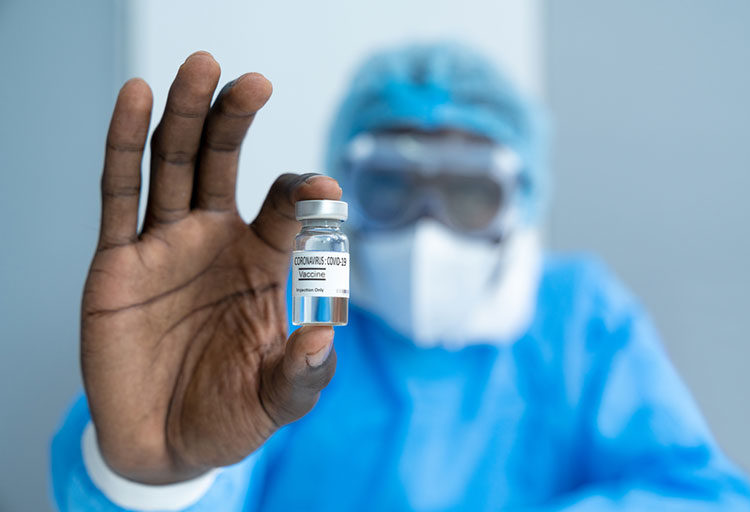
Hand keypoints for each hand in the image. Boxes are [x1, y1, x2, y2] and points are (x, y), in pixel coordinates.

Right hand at [81, 51, 340, 483]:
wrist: (163, 446)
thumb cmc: (228, 415)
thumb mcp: (277, 400)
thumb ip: (303, 373)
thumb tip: (324, 335)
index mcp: (263, 263)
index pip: (286, 209)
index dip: (304, 195)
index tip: (322, 191)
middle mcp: (215, 242)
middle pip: (224, 164)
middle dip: (235, 120)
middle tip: (253, 82)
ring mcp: (166, 246)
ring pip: (173, 165)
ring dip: (184, 115)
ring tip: (200, 67)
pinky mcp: (119, 262)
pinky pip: (119, 194)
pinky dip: (125, 145)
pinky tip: (136, 99)